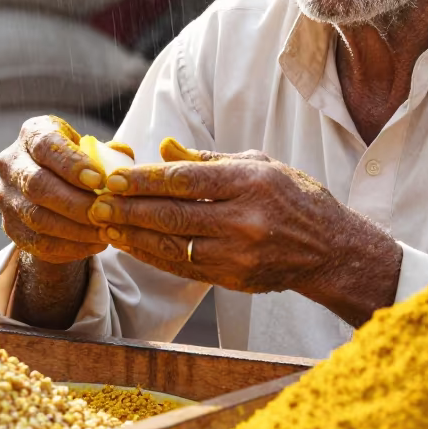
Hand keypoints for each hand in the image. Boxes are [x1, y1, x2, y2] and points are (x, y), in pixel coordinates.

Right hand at [0, 115, 110, 264]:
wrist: (56, 188)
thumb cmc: (82, 162)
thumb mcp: (94, 149)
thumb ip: (110, 153)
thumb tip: (122, 160)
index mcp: (33, 133)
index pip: (46, 145)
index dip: (71, 164)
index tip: (100, 180)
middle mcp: (12, 162)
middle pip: (37, 184)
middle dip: (75, 202)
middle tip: (104, 212)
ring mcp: (6, 196)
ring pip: (36, 217)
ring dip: (75, 229)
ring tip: (104, 231)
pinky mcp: (9, 225)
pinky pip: (37, 242)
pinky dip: (69, 246)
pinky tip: (94, 244)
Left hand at [90, 144, 402, 326]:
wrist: (330, 249)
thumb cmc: (294, 196)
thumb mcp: (259, 164)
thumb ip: (208, 160)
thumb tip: (163, 150)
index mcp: (250, 182)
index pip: (185, 180)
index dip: (144, 179)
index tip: (115, 175)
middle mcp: (243, 219)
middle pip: (172, 214)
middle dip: (129, 208)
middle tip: (97, 202)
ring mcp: (238, 252)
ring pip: (172, 244)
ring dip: (133, 235)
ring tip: (105, 225)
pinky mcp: (234, 278)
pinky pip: (183, 266)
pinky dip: (153, 256)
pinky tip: (132, 245)